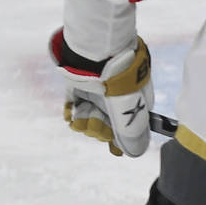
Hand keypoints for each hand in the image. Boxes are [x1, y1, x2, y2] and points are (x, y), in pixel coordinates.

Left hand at [49, 29, 153, 156]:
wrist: (95, 51)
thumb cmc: (118, 79)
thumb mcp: (128, 110)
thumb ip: (131, 132)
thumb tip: (135, 153)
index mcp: (135, 103)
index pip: (128, 129)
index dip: (119, 139)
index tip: (113, 148)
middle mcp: (117, 99)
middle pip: (107, 125)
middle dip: (99, 129)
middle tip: (94, 123)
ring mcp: (98, 92)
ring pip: (89, 117)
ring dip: (84, 121)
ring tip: (80, 116)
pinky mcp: (79, 87)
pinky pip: (74, 105)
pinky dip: (72, 113)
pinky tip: (71, 115)